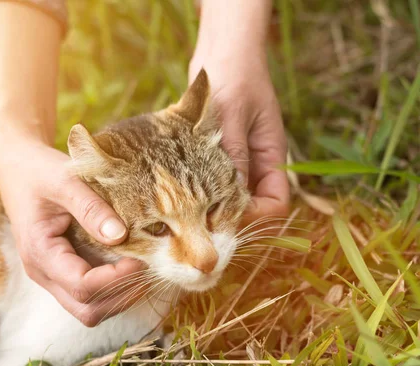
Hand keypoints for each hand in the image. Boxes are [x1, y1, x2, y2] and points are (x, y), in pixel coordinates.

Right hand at [0, 131, 145, 326]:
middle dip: (123, 295)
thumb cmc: (38, 171)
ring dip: (121, 294)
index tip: (143, 258)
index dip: (116, 279)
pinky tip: (132, 262)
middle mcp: (44, 273)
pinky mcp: (64, 271)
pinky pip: (92, 293)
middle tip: (149, 266)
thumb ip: (91, 208)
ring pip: (91, 308)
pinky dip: (115, 286)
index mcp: (39, 252)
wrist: (18, 168)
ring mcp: (53, 275)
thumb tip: (121, 236)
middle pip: (88, 310)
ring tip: (144, 265)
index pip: (82, 286)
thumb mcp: (64, 180)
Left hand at [189, 46, 288, 223]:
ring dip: (214, 208)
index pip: (275, 204)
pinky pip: (215, 185)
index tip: (224, 219)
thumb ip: (234, 156)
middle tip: (198, 223)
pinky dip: (202, 193)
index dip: (255, 218)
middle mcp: (257, 164)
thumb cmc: (233, 78)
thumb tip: (231, 201)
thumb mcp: (233, 117)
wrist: (222, 52)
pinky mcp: (219, 157)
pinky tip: (181, 190)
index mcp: (272, 156)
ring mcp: (238, 162)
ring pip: (232, 201)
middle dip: (232, 220)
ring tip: (187, 209)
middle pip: (254, 209)